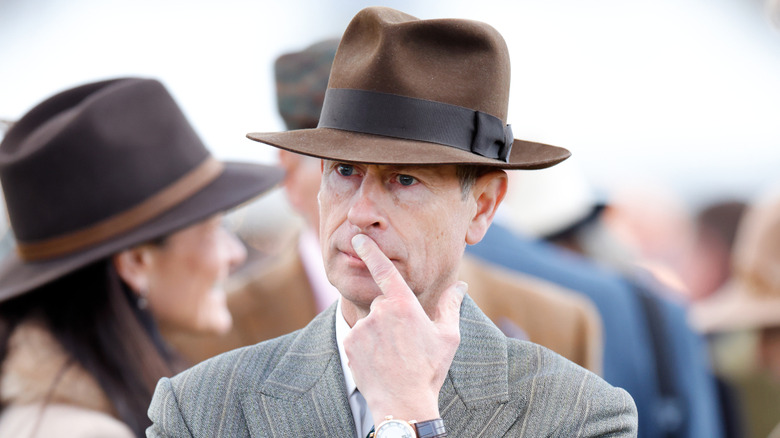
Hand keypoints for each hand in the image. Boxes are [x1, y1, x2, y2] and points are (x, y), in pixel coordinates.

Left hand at [344, 234, 466, 425]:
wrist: (404, 403)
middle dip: (391, 316)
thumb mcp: (448, 336)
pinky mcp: (349, 344)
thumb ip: (451, 305)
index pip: (383, 269)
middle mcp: (379, 311)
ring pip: (370, 321)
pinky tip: (379, 361)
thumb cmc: (430, 369)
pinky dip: (366, 346)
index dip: (370, 251)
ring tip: (393, 355)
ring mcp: (362, 328)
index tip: (358, 238)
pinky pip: (358, 337)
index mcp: (403, 304)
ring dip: (379, 332)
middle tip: (405, 343)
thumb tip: (461, 285)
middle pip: (382, 304)